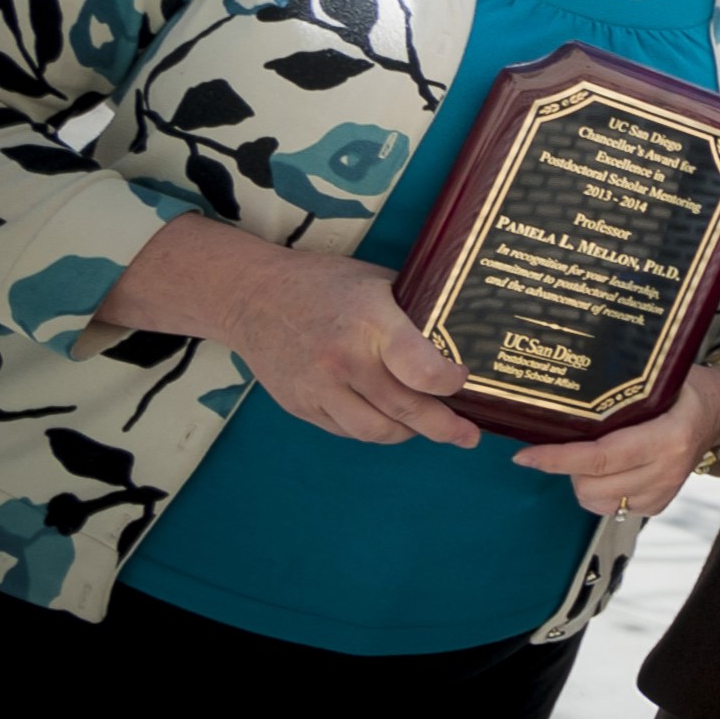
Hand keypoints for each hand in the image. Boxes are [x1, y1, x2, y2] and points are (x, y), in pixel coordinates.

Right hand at [179, 226, 478, 447]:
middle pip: (404, 410)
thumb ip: (413, 313)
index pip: (420, 370)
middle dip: (444, 428)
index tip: (464, 381)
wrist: (252, 297)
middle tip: (467, 435)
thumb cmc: (323, 284)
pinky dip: (374, 429)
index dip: (449, 383)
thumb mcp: (376, 283)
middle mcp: (344, 362)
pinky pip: (348, 431)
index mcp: (370, 325)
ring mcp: (319, 389)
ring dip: (408, 433)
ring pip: (376, 432)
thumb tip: (459, 336)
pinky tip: (389, 418)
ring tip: (428, 427)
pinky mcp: (301, 407)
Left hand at [510, 362, 719, 516]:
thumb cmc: (686, 388)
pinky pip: (614, 508)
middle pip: (593, 485)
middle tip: (557, 446)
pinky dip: (599, 492)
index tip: (525, 456)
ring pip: (599, 502)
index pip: (601, 457)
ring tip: (583, 457)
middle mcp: (667, 469)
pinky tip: (604, 470)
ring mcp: (665, 491)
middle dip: (565, 468)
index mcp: (668, 437)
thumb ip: (620, 391)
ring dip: (581, 482)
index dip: (558, 458)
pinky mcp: (660, 504)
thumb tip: (563, 393)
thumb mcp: (659, 379)